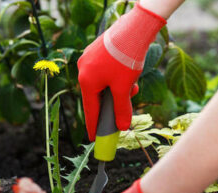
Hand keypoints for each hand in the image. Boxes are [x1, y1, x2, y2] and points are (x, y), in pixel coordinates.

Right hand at [78, 4, 165, 140]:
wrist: (134, 28)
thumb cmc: (126, 59)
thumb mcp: (124, 88)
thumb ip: (122, 109)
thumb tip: (122, 127)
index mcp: (86, 81)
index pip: (90, 110)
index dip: (94, 125)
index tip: (94, 138)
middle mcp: (83, 69)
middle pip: (97, 96)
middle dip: (112, 103)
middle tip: (121, 112)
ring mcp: (89, 58)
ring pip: (103, 83)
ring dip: (118, 89)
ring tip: (133, 86)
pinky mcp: (97, 51)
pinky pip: (105, 71)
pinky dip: (117, 77)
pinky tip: (130, 74)